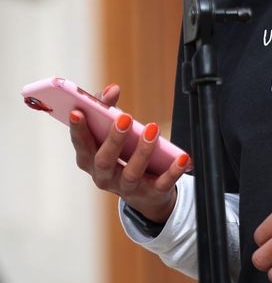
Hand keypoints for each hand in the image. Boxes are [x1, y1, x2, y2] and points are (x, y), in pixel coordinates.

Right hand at [69, 83, 188, 223]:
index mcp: (90, 160)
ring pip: (132, 172)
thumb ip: (108, 107)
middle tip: (124, 118)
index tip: (78, 112)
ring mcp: (127, 188)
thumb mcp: (112, 129)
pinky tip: (183, 158)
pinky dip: (172, 171)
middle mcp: (104, 176)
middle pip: (105, 160)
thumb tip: (112, 89)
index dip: (78, 130)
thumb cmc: (122, 152)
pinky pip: (162, 183)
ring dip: (142, 151)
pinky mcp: (151, 193)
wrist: (144, 191)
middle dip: (114, 139)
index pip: (81, 145)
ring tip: (153, 129)